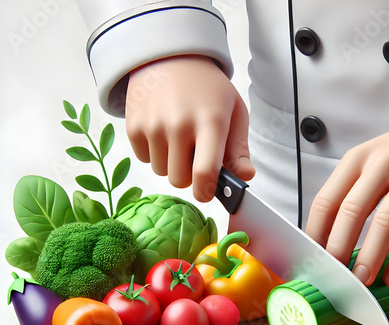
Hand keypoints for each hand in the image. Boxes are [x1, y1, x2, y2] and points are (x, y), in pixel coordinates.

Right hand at [125, 55, 254, 200]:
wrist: (171, 57)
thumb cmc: (208, 89)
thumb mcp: (234, 112)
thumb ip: (239, 150)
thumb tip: (244, 177)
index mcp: (210, 122)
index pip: (204, 173)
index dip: (205, 192)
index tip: (206, 193)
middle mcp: (179, 124)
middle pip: (179, 180)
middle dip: (188, 175)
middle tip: (194, 154)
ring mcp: (153, 124)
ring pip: (161, 172)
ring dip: (171, 164)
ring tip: (178, 138)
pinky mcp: (133, 125)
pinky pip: (144, 159)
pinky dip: (154, 152)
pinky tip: (162, 131)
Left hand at [306, 118, 388, 286]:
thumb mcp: (367, 165)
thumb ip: (348, 195)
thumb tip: (326, 243)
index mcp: (356, 160)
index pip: (326, 201)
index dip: (316, 234)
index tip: (314, 259)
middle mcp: (382, 164)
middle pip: (352, 211)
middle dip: (339, 249)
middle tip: (336, 275)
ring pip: (386, 222)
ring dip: (371, 256)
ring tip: (363, 280)